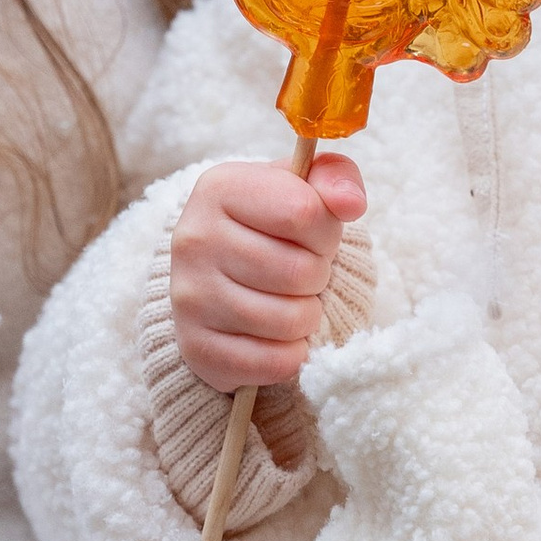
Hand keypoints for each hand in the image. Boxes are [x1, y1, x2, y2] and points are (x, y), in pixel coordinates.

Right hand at [170, 154, 366, 394]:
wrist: (220, 278)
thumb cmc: (272, 227)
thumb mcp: (302, 188)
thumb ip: (335, 178)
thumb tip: (350, 202)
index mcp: (219, 188)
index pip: (305, 212)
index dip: (325, 230)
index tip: (310, 235)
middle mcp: (194, 239)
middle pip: (300, 271)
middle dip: (317, 276)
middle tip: (300, 273)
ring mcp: (190, 297)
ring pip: (291, 320)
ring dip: (306, 315)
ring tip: (288, 300)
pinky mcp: (198, 348)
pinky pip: (277, 362)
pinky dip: (292, 353)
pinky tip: (275, 334)